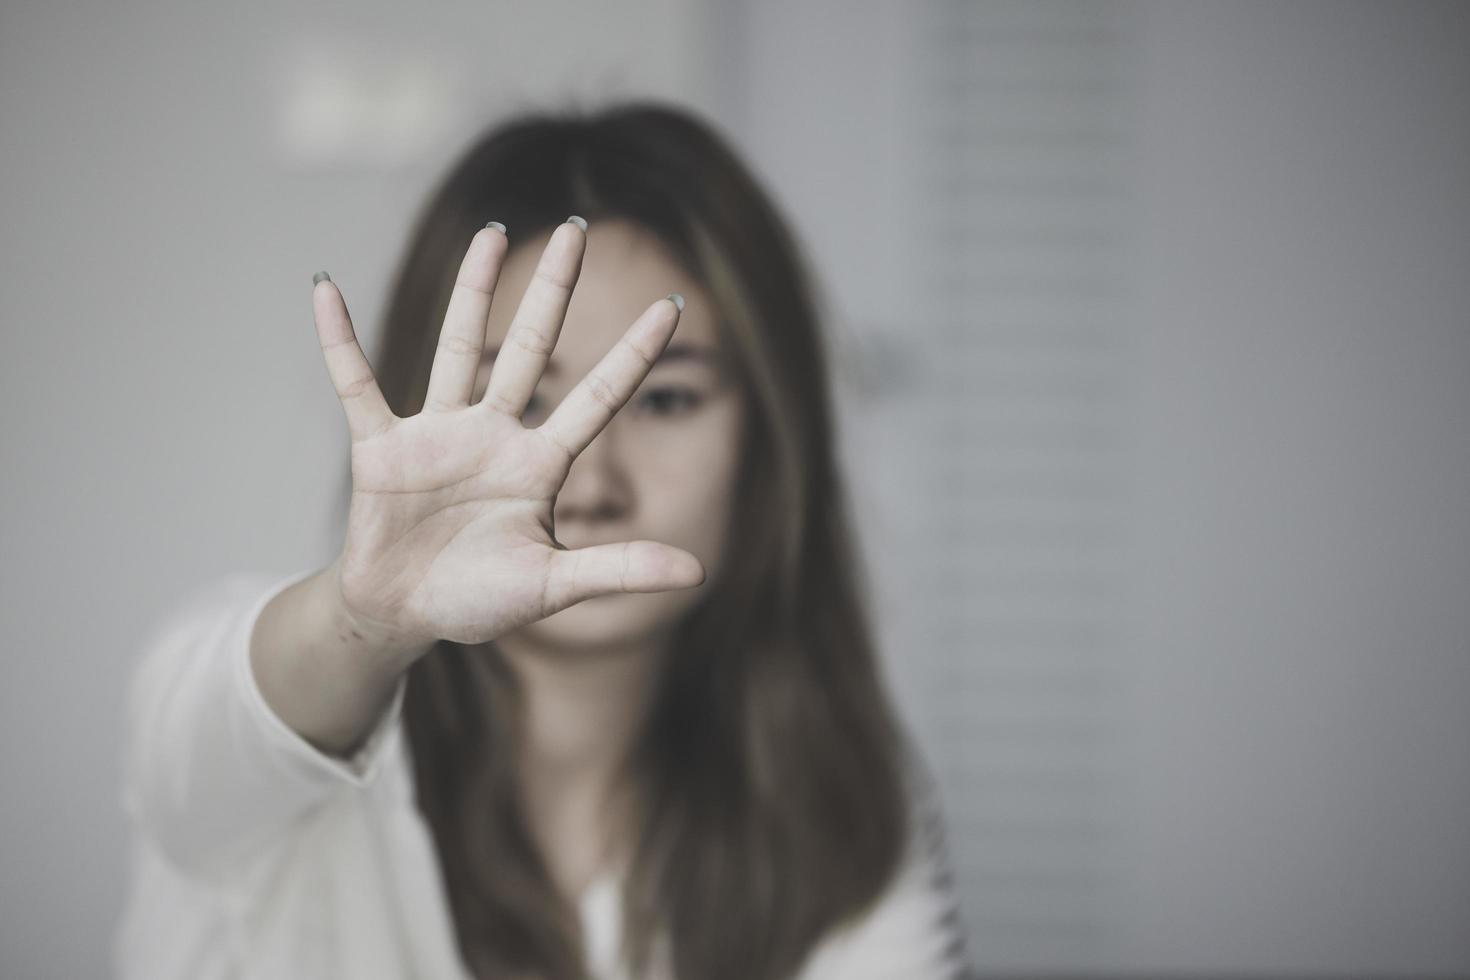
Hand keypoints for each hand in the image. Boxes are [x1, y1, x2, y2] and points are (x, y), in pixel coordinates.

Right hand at [311, 220, 704, 647]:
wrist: (403, 617)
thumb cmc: (479, 599)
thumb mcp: (553, 585)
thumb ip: (618, 570)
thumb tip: (698, 571)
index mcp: (541, 465)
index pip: (600, 398)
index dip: (634, 354)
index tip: (671, 305)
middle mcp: (495, 435)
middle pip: (532, 347)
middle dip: (553, 290)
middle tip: (576, 230)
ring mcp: (438, 435)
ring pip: (459, 347)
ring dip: (471, 290)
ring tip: (491, 233)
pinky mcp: (382, 448)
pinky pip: (357, 385)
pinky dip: (340, 342)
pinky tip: (326, 288)